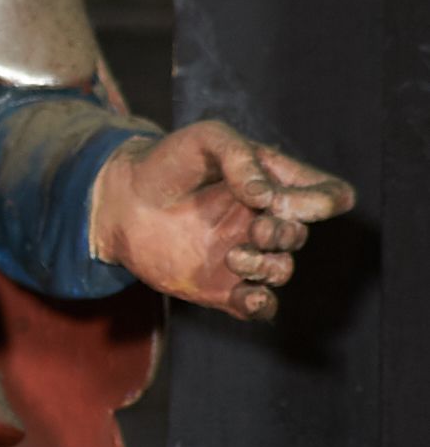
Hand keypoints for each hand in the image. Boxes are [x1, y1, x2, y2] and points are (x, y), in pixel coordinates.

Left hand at [90, 119, 354, 321]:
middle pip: (300, 234)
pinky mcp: (222, 287)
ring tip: (234, 256)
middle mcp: (263, 220)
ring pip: (281, 270)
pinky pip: (258, 306)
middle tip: (255, 226)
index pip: (322, 193)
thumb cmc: (166, 163)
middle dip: (285, 232)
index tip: (300, 200)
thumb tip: (265, 197)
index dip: (326, 199)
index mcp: (271, 183)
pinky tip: (251, 297)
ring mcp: (245, 254)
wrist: (121, 203)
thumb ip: (240, 157)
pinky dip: (262, 305)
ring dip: (269, 267)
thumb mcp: (205, 140)